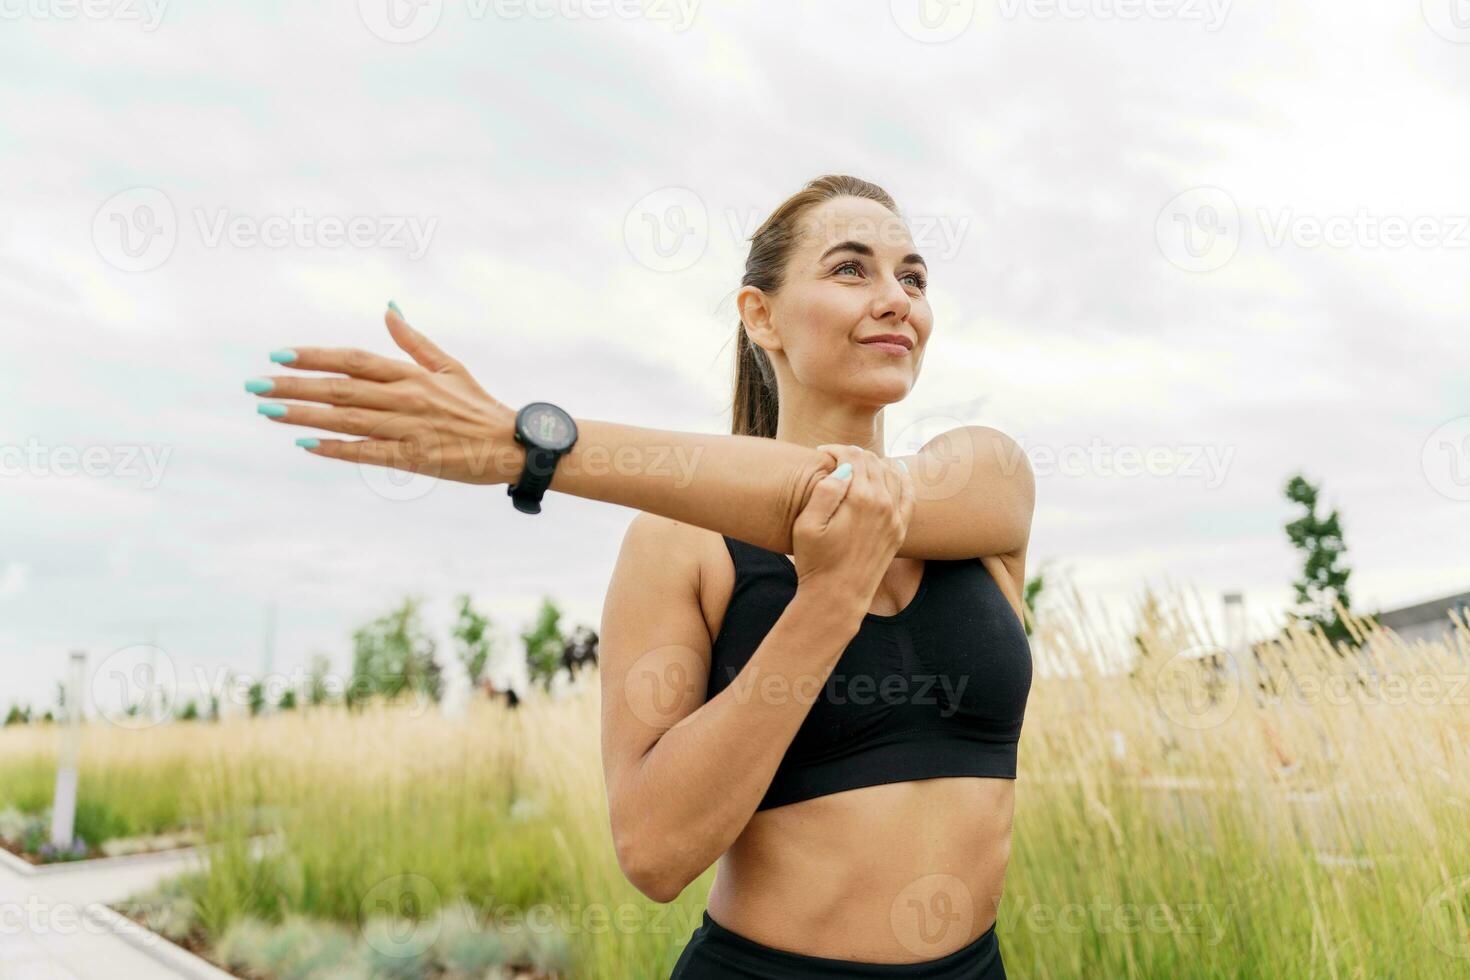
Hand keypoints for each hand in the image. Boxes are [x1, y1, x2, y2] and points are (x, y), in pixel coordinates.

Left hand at [245, 304, 522, 485]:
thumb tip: (388, 308)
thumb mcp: (449, 366)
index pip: (353, 360)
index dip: (314, 356)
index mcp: (411, 374)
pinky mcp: (414, 458)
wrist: (511, 444)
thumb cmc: (478, 405)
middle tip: (255, 386)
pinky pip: (367, 452)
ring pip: (346, 419)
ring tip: (268, 412)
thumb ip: (413, 341)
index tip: (278, 355)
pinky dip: (336, 448)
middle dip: (293, 387)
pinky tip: (306, 445)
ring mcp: (408, 428)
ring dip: (303, 416)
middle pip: (339, 389)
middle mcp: (405, 398)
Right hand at [790, 445, 914, 617]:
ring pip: (891, 473)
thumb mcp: (807, 526)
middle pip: (872, 462)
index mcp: (861, 498)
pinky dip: (902, 478)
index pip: (853, 457)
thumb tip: (844, 469)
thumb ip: (825, 491)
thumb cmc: (816, 562)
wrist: (838, 597)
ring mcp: (895, 517)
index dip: (835, 450)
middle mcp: (883, 504)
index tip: (820, 454)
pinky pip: (908, 494)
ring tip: (855, 465)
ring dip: (873, 463)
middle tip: (834, 458)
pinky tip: (895, 469)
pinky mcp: (899, 530)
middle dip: (852, 454)